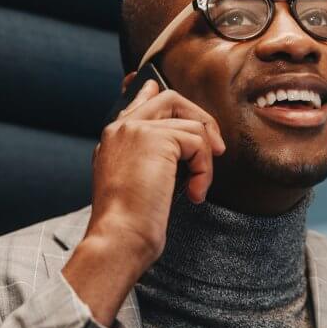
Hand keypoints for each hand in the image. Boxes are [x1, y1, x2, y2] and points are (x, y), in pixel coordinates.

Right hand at [61, 79, 224, 326]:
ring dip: (204, 159)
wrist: (119, 237)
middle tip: (215, 150)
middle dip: (200, 119)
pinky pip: (198, 142)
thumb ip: (151, 158)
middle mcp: (120, 128)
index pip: (137, 101)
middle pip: (169, 98)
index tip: (158, 90)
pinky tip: (195, 193)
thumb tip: (183, 142)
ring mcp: (135, 129)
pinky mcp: (155, 138)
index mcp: (112, 140)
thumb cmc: (129, 225)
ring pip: (191, 123)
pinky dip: (204, 169)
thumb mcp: (137, 185)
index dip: (154, 94)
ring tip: (197, 188)